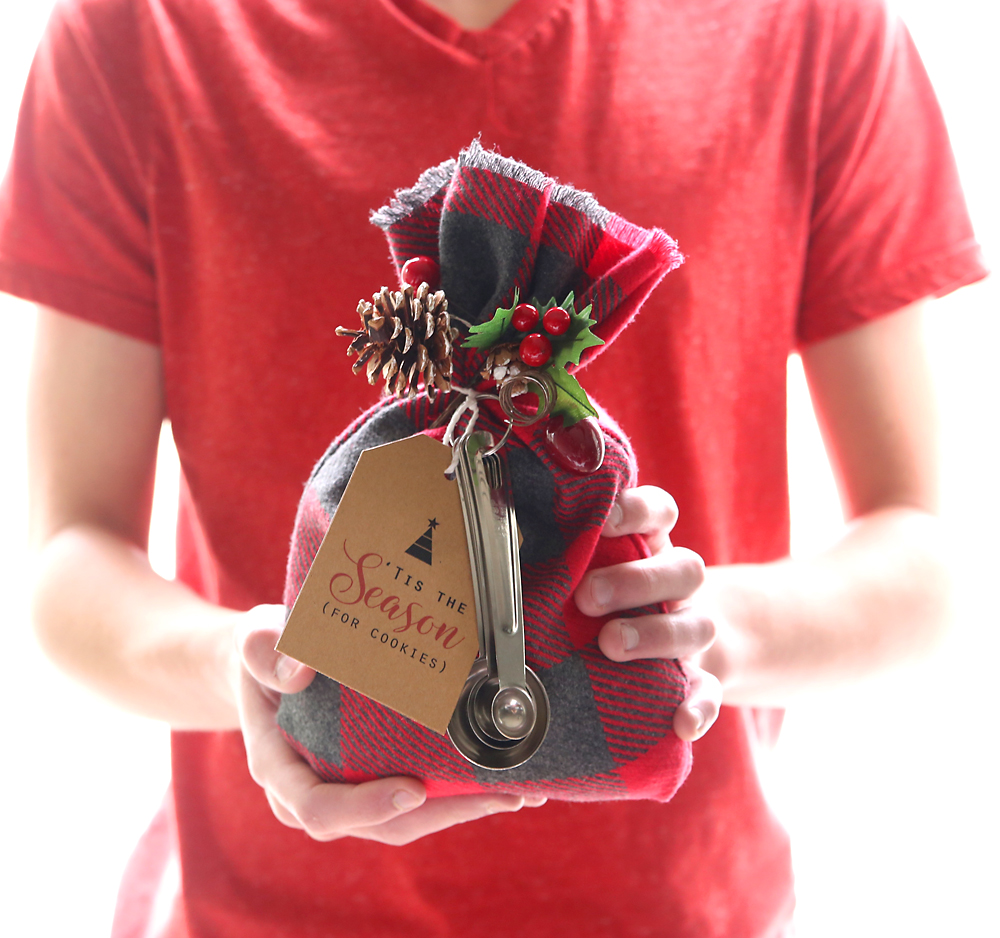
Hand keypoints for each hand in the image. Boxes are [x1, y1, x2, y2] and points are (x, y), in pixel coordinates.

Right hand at [233, 605, 544, 844]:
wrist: (268, 661)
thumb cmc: (263, 651)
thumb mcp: (254, 640)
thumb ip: (264, 651)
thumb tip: (297, 672)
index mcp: (280, 770)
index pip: (320, 809)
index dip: (368, 807)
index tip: (415, 787)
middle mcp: (313, 793)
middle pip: (382, 825)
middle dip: (445, 813)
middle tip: (501, 794)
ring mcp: (347, 792)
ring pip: (408, 820)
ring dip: (464, 808)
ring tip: (519, 791)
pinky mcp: (373, 780)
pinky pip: (418, 799)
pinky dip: (458, 791)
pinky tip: (500, 777)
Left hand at [574, 486, 722, 740]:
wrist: (662, 648)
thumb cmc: (602, 598)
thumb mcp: (584, 570)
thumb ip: (559, 560)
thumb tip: (498, 558)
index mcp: (648, 546)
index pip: (659, 514)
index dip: (638, 510)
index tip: (605, 519)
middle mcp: (677, 585)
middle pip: (684, 568)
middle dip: (635, 580)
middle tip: (587, 597)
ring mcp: (692, 630)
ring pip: (697, 626)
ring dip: (655, 634)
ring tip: (610, 644)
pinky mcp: (700, 678)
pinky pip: (710, 692)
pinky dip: (698, 707)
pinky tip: (682, 723)